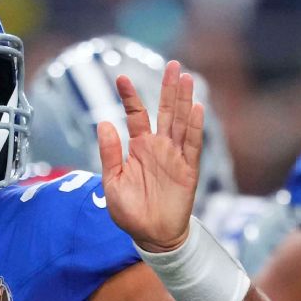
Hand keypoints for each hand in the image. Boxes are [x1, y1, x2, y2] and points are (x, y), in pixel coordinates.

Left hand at [97, 61, 204, 252]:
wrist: (151, 235)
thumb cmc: (130, 211)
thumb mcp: (112, 182)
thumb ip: (110, 153)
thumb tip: (103, 122)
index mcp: (139, 148)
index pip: (136, 115)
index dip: (130, 97)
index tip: (121, 78)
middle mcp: (159, 147)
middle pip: (165, 111)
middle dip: (169, 88)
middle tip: (173, 65)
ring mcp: (175, 157)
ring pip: (180, 122)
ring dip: (184, 101)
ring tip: (185, 77)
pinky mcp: (188, 170)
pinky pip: (192, 145)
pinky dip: (194, 127)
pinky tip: (196, 108)